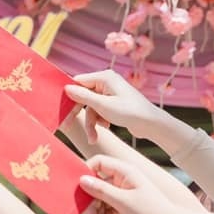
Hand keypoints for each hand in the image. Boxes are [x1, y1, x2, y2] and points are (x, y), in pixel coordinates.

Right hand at [66, 70, 191, 149]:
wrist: (150, 124)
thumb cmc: (129, 112)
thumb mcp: (103, 105)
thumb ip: (83, 96)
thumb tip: (66, 88)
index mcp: (104, 77)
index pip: (78, 82)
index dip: (69, 96)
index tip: (62, 110)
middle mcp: (106, 82)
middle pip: (83, 97)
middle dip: (81, 114)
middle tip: (69, 126)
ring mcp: (110, 92)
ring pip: (90, 107)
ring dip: (91, 122)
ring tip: (94, 136)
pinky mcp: (113, 103)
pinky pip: (99, 111)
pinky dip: (99, 120)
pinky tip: (105, 127)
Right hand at [79, 138, 207, 213]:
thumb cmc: (151, 212)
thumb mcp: (122, 201)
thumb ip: (101, 190)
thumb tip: (82, 180)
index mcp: (125, 171)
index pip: (98, 162)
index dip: (86, 173)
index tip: (79, 191)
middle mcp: (123, 178)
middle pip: (96, 185)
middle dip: (91, 204)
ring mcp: (123, 191)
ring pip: (100, 198)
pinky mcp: (124, 203)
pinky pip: (107, 207)